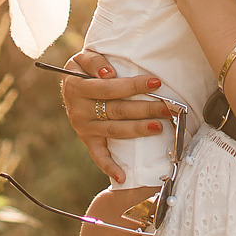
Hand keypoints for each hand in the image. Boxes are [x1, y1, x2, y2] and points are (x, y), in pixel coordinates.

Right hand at [59, 49, 172, 183]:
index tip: (156, 83)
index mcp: (76, 87)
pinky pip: (98, 156)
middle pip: (117, 110)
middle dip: (144, 108)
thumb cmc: (83, 69)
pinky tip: (123, 177)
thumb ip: (95, 61)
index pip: (110, 89)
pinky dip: (110, 168)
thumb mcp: (83, 58)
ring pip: (115, 130)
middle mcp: (79, 110)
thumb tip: (109, 74)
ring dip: (138, 130)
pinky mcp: (87, 139)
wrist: (70, 83)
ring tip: (159, 126)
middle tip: (166, 107)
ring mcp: (83, 127)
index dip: (133, 86)